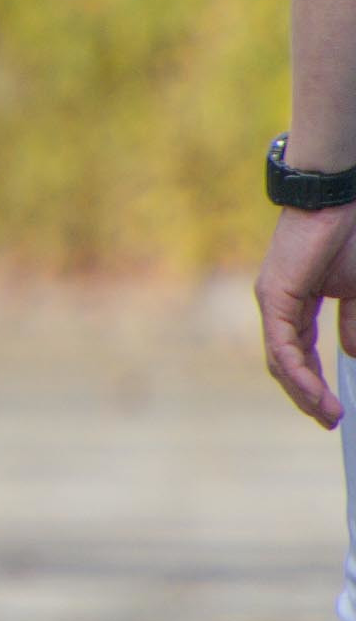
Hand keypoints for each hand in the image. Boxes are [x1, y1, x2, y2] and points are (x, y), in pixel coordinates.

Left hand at [255, 202, 355, 423]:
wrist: (338, 200)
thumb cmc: (349, 237)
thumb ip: (353, 323)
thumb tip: (352, 355)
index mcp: (295, 304)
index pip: (299, 353)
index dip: (316, 382)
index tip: (334, 408)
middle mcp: (278, 306)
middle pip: (286, 364)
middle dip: (308, 396)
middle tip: (330, 420)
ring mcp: (272, 302)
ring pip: (281, 362)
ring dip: (304, 393)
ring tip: (327, 415)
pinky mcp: (273, 297)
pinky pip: (282, 348)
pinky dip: (299, 374)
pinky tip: (315, 394)